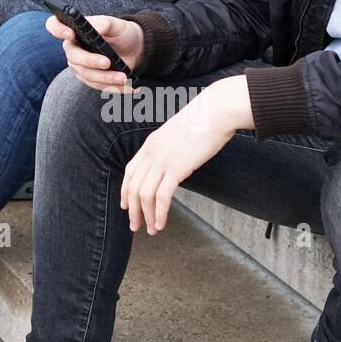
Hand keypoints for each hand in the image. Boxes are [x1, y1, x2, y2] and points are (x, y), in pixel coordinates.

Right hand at [44, 13, 143, 88]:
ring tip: (125, 78)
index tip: (71, 34)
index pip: (55, 26)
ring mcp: (81, 66)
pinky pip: (100, 87)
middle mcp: (74, 49)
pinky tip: (131, 87)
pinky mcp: (92, 80)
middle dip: (90, 62)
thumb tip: (96, 27)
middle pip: (74, 58)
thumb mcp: (117, 25)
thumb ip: (105, 23)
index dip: (58, 30)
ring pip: (88, 76)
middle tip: (107, 62)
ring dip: (107, 79)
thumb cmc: (122, 33)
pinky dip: (116, 88)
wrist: (135, 49)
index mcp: (75, 30)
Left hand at [121, 76, 252, 234]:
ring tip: (151, 229)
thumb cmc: (203, 122)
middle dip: (133, 210)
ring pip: (144, 195)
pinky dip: (160, 213)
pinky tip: (161, 223)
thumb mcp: (177, 134)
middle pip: (133, 186)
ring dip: (146, 216)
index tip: (126, 206)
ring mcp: (162, 160)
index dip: (126, 191)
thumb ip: (169, 149)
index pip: (130, 171)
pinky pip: (162, 197)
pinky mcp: (176, 168)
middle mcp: (151, 153)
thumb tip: (173, 165)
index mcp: (150, 144)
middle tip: (135, 226)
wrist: (215, 112)